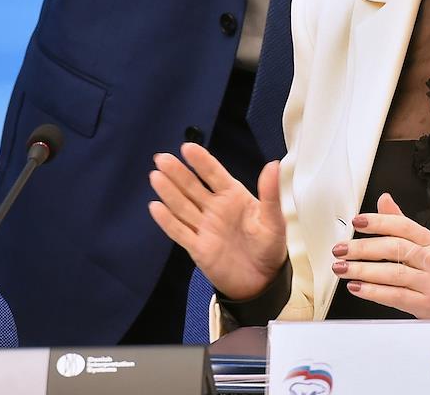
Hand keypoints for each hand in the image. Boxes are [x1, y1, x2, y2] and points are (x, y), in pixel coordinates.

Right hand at [148, 143, 286, 300]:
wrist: (263, 282)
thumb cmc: (269, 246)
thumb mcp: (274, 220)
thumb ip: (270, 194)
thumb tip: (273, 164)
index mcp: (233, 196)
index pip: (213, 174)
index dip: (200, 160)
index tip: (187, 147)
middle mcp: (215, 208)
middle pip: (192, 187)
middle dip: (177, 172)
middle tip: (161, 158)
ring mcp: (205, 227)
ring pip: (182, 206)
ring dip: (169, 191)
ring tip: (155, 175)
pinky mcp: (198, 248)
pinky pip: (180, 232)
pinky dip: (167, 221)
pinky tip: (156, 207)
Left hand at [332, 192, 429, 318]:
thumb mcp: (426, 242)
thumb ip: (401, 221)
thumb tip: (384, 199)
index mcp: (429, 240)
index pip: (403, 226)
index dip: (379, 221)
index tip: (357, 222)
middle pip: (394, 248)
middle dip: (363, 248)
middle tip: (341, 249)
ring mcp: (428, 283)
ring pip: (393, 273)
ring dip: (363, 270)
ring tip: (343, 268)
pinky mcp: (424, 304)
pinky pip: (396, 296)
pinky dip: (374, 292)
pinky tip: (357, 287)